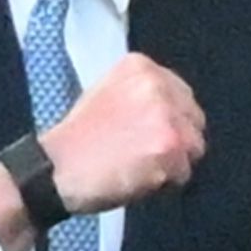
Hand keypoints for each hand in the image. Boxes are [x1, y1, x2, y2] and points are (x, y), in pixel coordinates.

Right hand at [40, 53, 204, 214]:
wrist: (57, 167)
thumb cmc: (79, 136)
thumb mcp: (107, 92)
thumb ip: (142, 94)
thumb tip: (174, 110)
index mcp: (141, 67)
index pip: (182, 95)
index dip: (170, 120)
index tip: (148, 135)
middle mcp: (158, 85)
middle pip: (193, 119)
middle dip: (177, 140)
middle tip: (146, 155)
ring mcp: (166, 116)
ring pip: (193, 147)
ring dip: (173, 163)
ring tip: (141, 167)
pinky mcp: (170, 147)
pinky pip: (184, 173)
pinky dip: (165, 184)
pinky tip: (138, 179)